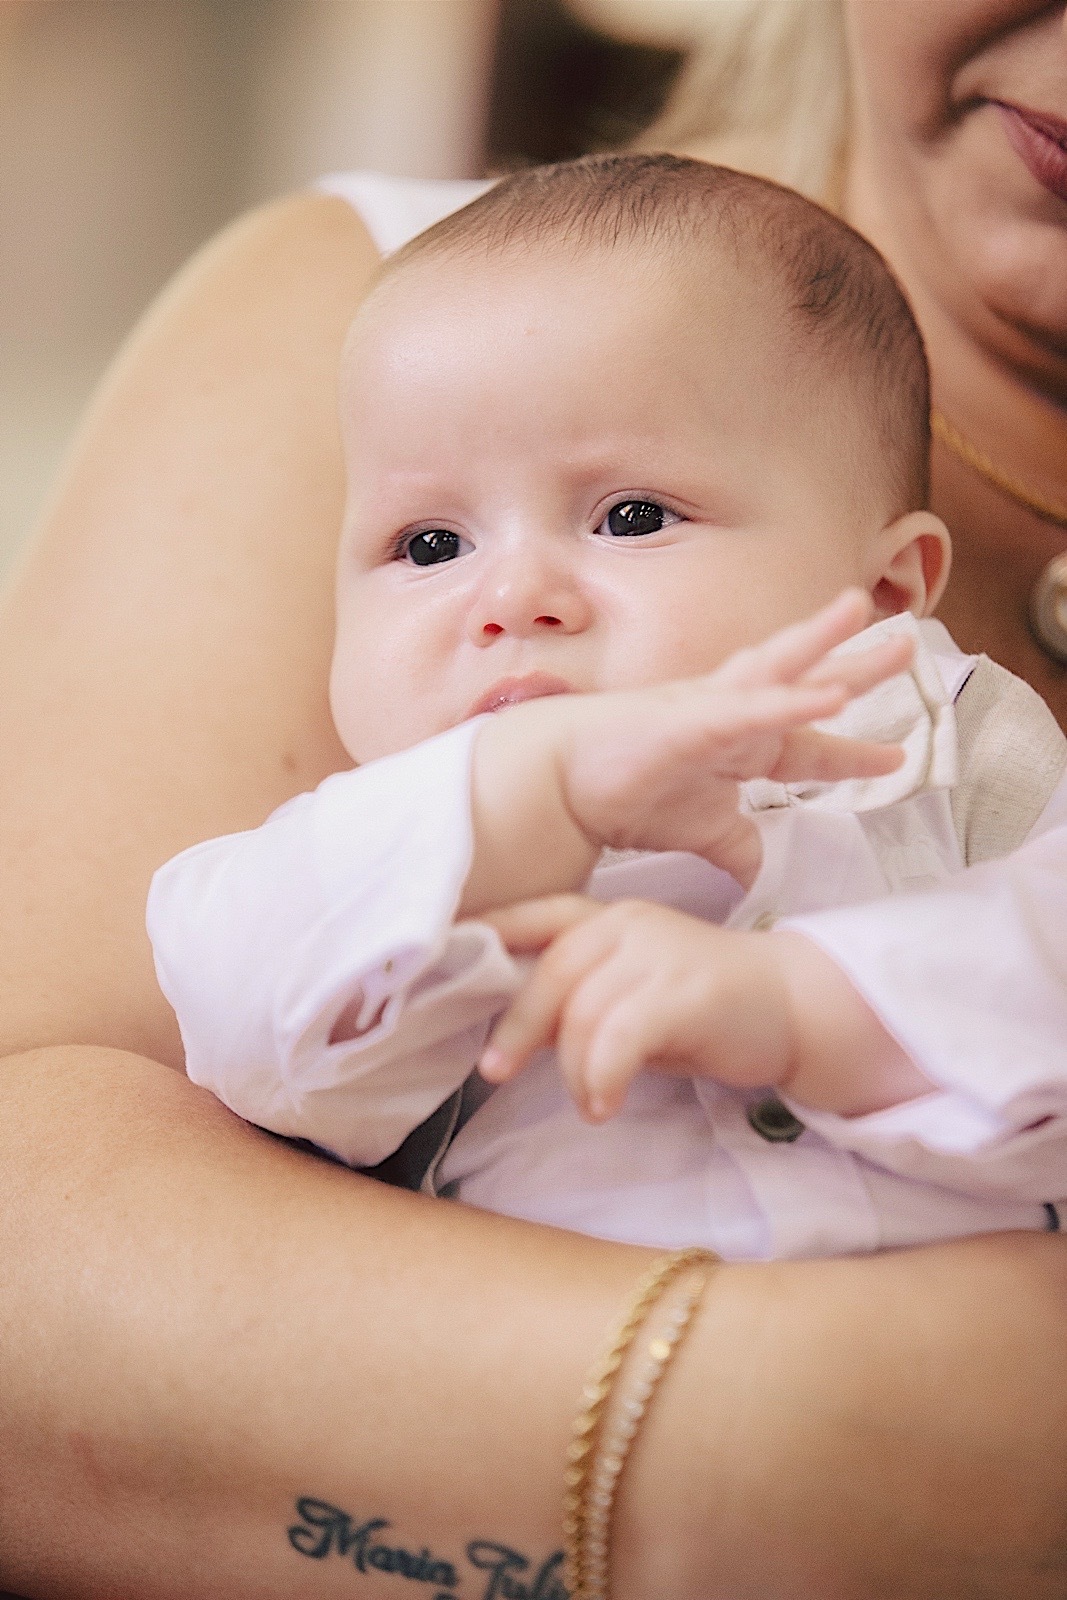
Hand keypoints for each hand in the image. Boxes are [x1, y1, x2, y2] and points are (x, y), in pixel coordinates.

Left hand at [478, 894, 929, 1120]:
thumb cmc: (702, 1010)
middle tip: (496, 1072)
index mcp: (607, 918)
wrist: (792, 1008)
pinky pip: (619, 1037)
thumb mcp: (629, 997)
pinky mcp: (686, 991)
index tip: (442, 962)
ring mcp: (659, 952)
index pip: (535, 917)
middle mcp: (627, 924)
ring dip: (573, 1070)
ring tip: (590, 1102)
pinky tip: (605, 1106)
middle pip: (549, 973)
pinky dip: (601, 1077)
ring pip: (581, 1013)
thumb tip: (514, 1038)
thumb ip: (578, 1003)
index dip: (487, 935)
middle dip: (516, 1028)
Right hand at [550, 588, 911, 885]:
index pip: (805, 746)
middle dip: (857, 666)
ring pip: (780, 671)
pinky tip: (830, 693)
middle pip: (805, 683)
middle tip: (908, 648)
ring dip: (827, 646)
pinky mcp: (688, 720)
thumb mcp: (699, 832)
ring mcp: (709, 711)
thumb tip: (760, 879)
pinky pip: (750, 709)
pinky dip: (791, 701)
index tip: (895, 758)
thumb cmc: (620, 795)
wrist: (556, 785)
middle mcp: (729, 716)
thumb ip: (736, 848)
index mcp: (735, 744)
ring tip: (873, 620)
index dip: (850, 752)